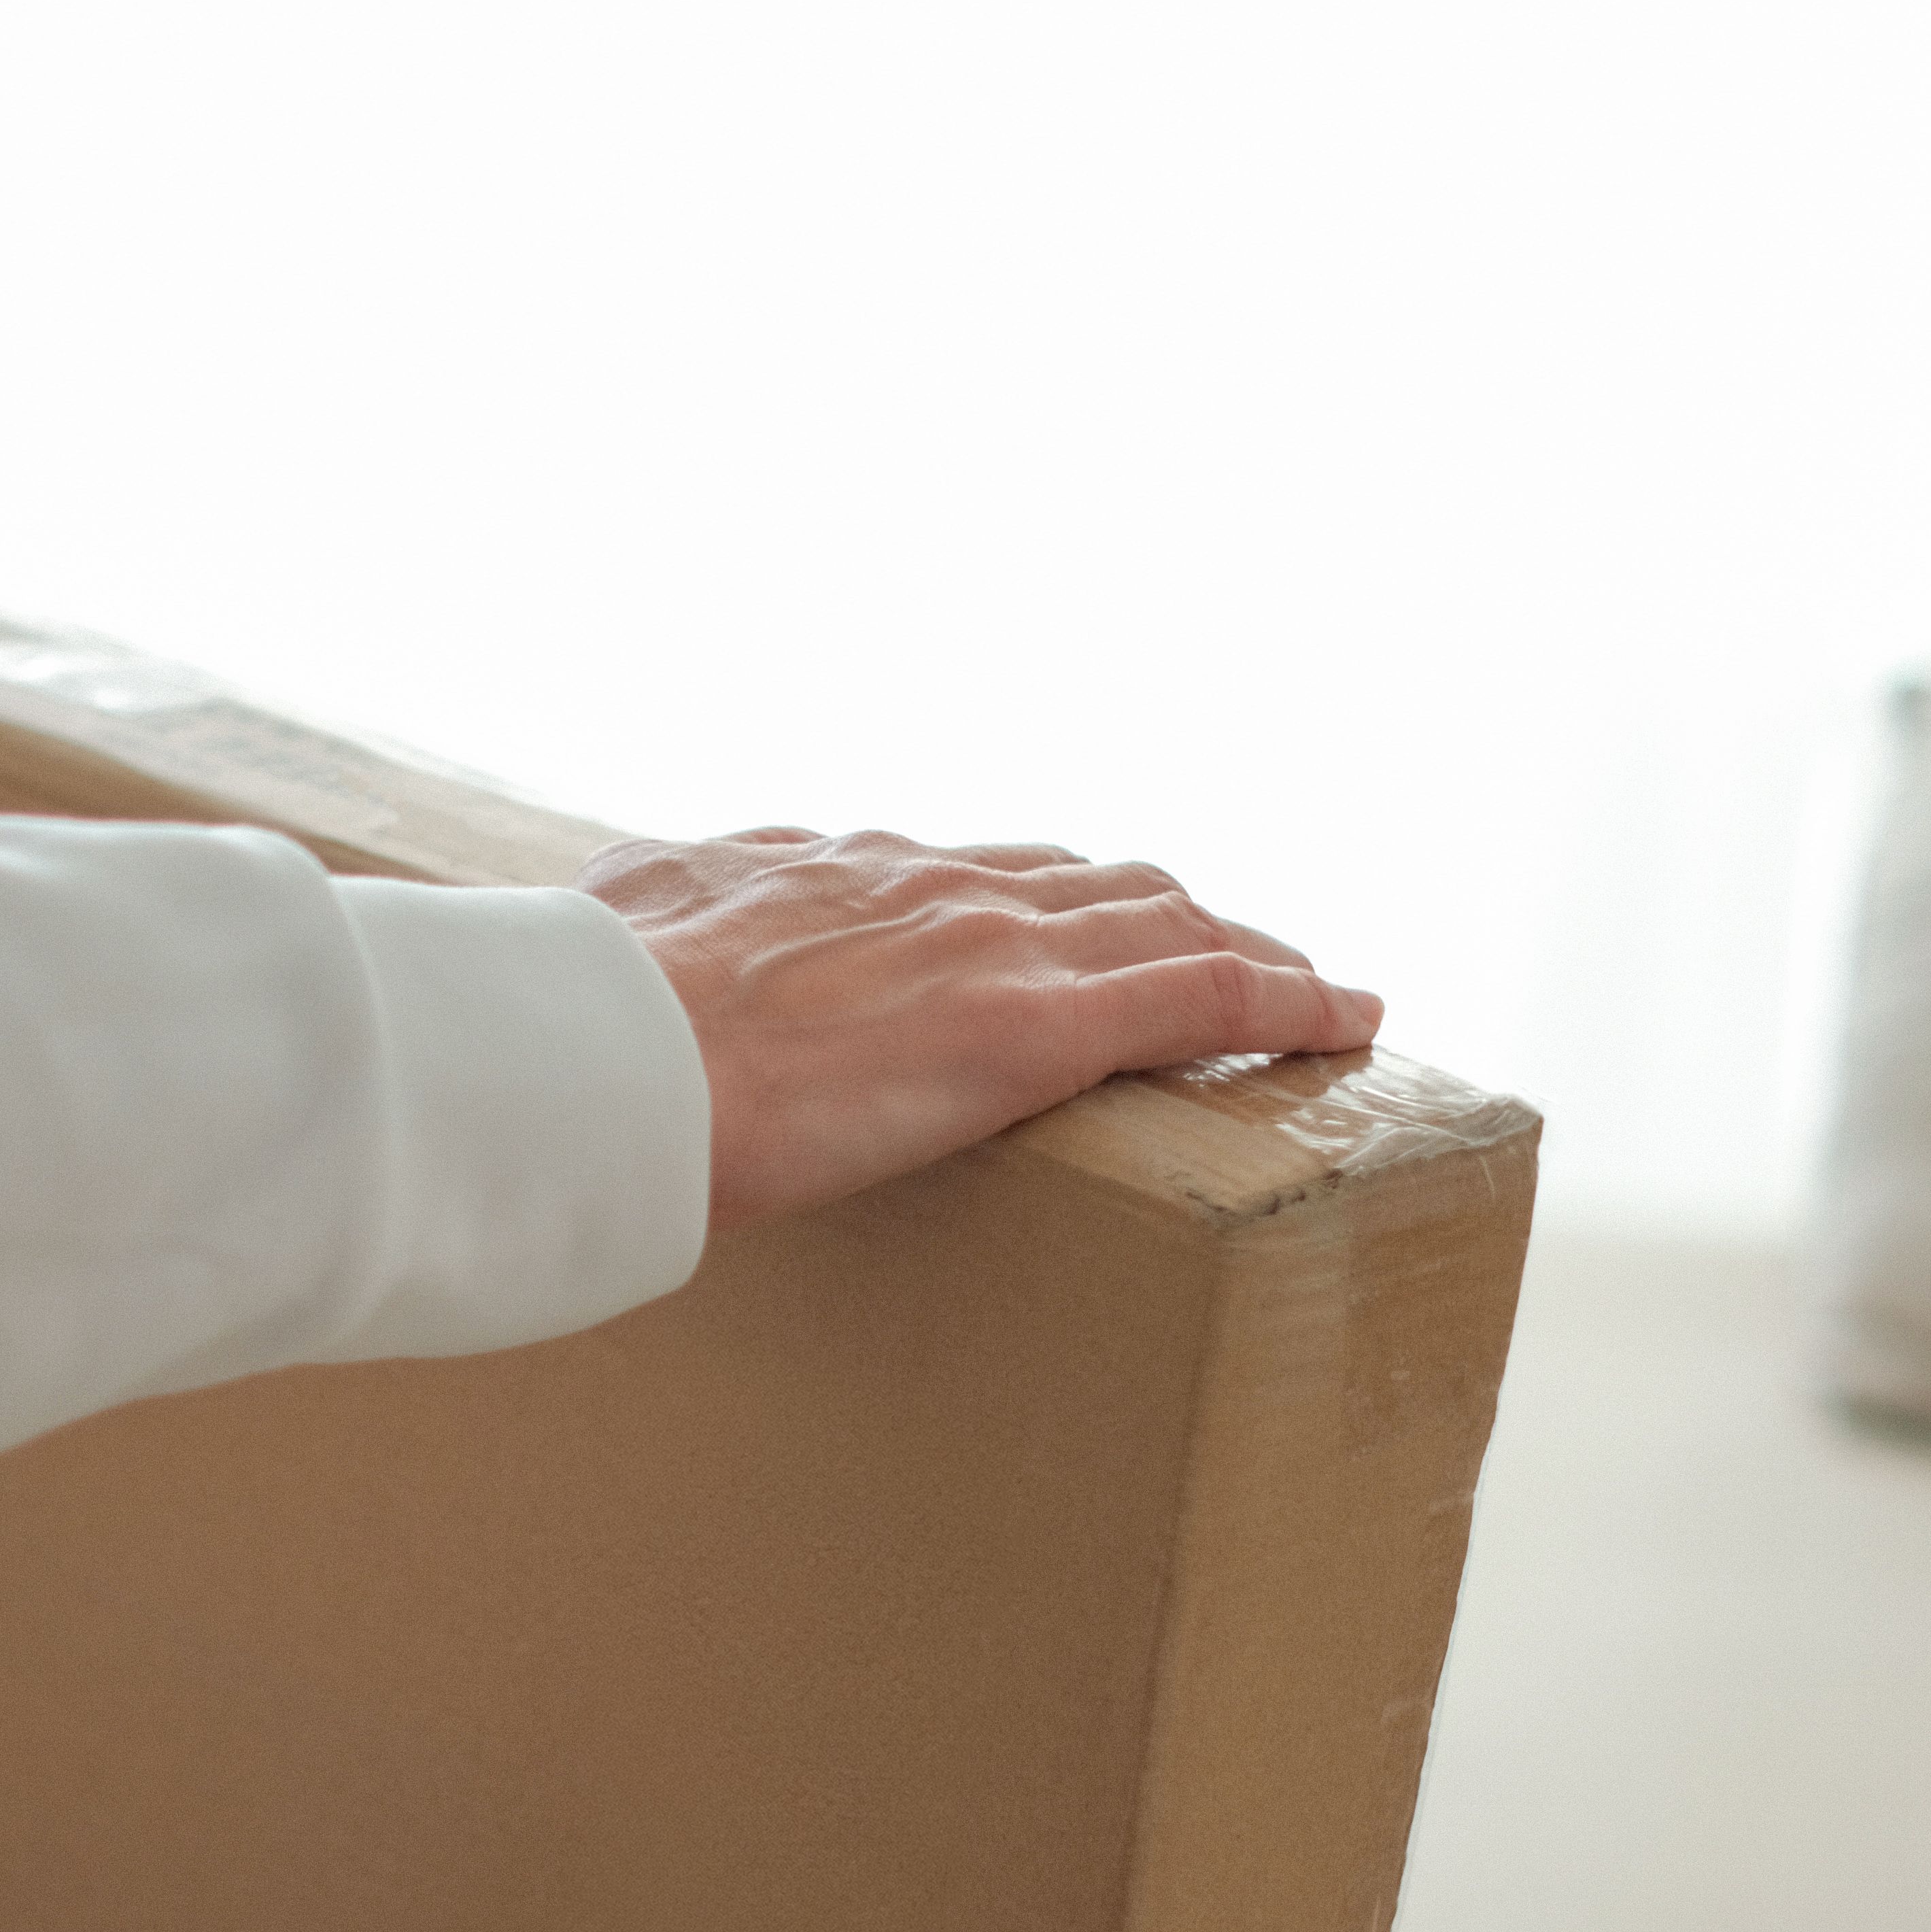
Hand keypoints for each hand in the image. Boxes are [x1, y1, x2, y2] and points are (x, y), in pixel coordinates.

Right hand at [578, 828, 1383, 1233]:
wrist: (598, 1060)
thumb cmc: (578, 1025)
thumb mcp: (604, 938)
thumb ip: (637, 924)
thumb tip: (593, 926)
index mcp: (821, 872)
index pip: (960, 871)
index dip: (1034, 894)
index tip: (1062, 917)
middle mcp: (925, 884)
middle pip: (1083, 880)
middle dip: (1159, 910)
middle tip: (1216, 945)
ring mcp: (993, 944)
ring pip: (1163, 921)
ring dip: (1242, 947)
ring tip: (1300, 984)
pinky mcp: (1043, 1022)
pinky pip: (1208, 996)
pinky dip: (1291, 1001)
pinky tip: (1352, 1019)